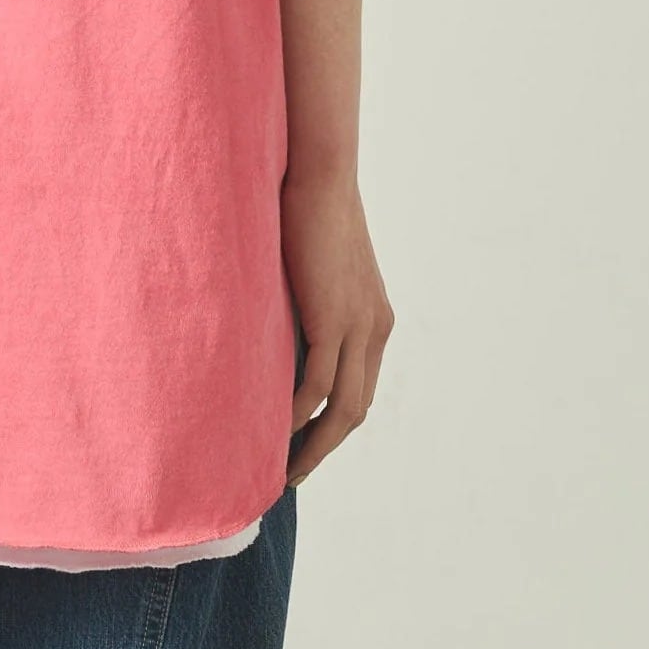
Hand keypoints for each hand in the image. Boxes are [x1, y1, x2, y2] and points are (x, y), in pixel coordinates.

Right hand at [281, 168, 391, 485]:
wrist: (319, 175)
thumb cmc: (307, 212)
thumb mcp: (315, 269)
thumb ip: (307, 302)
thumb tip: (275, 326)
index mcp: (375, 320)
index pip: (360, 390)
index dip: (333, 426)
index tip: (304, 447)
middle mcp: (375, 329)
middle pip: (356, 411)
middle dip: (324, 449)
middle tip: (291, 473)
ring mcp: (360, 327)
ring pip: (342, 408)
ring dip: (312, 445)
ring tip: (281, 468)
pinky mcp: (335, 320)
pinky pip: (317, 385)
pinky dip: (296, 414)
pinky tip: (273, 429)